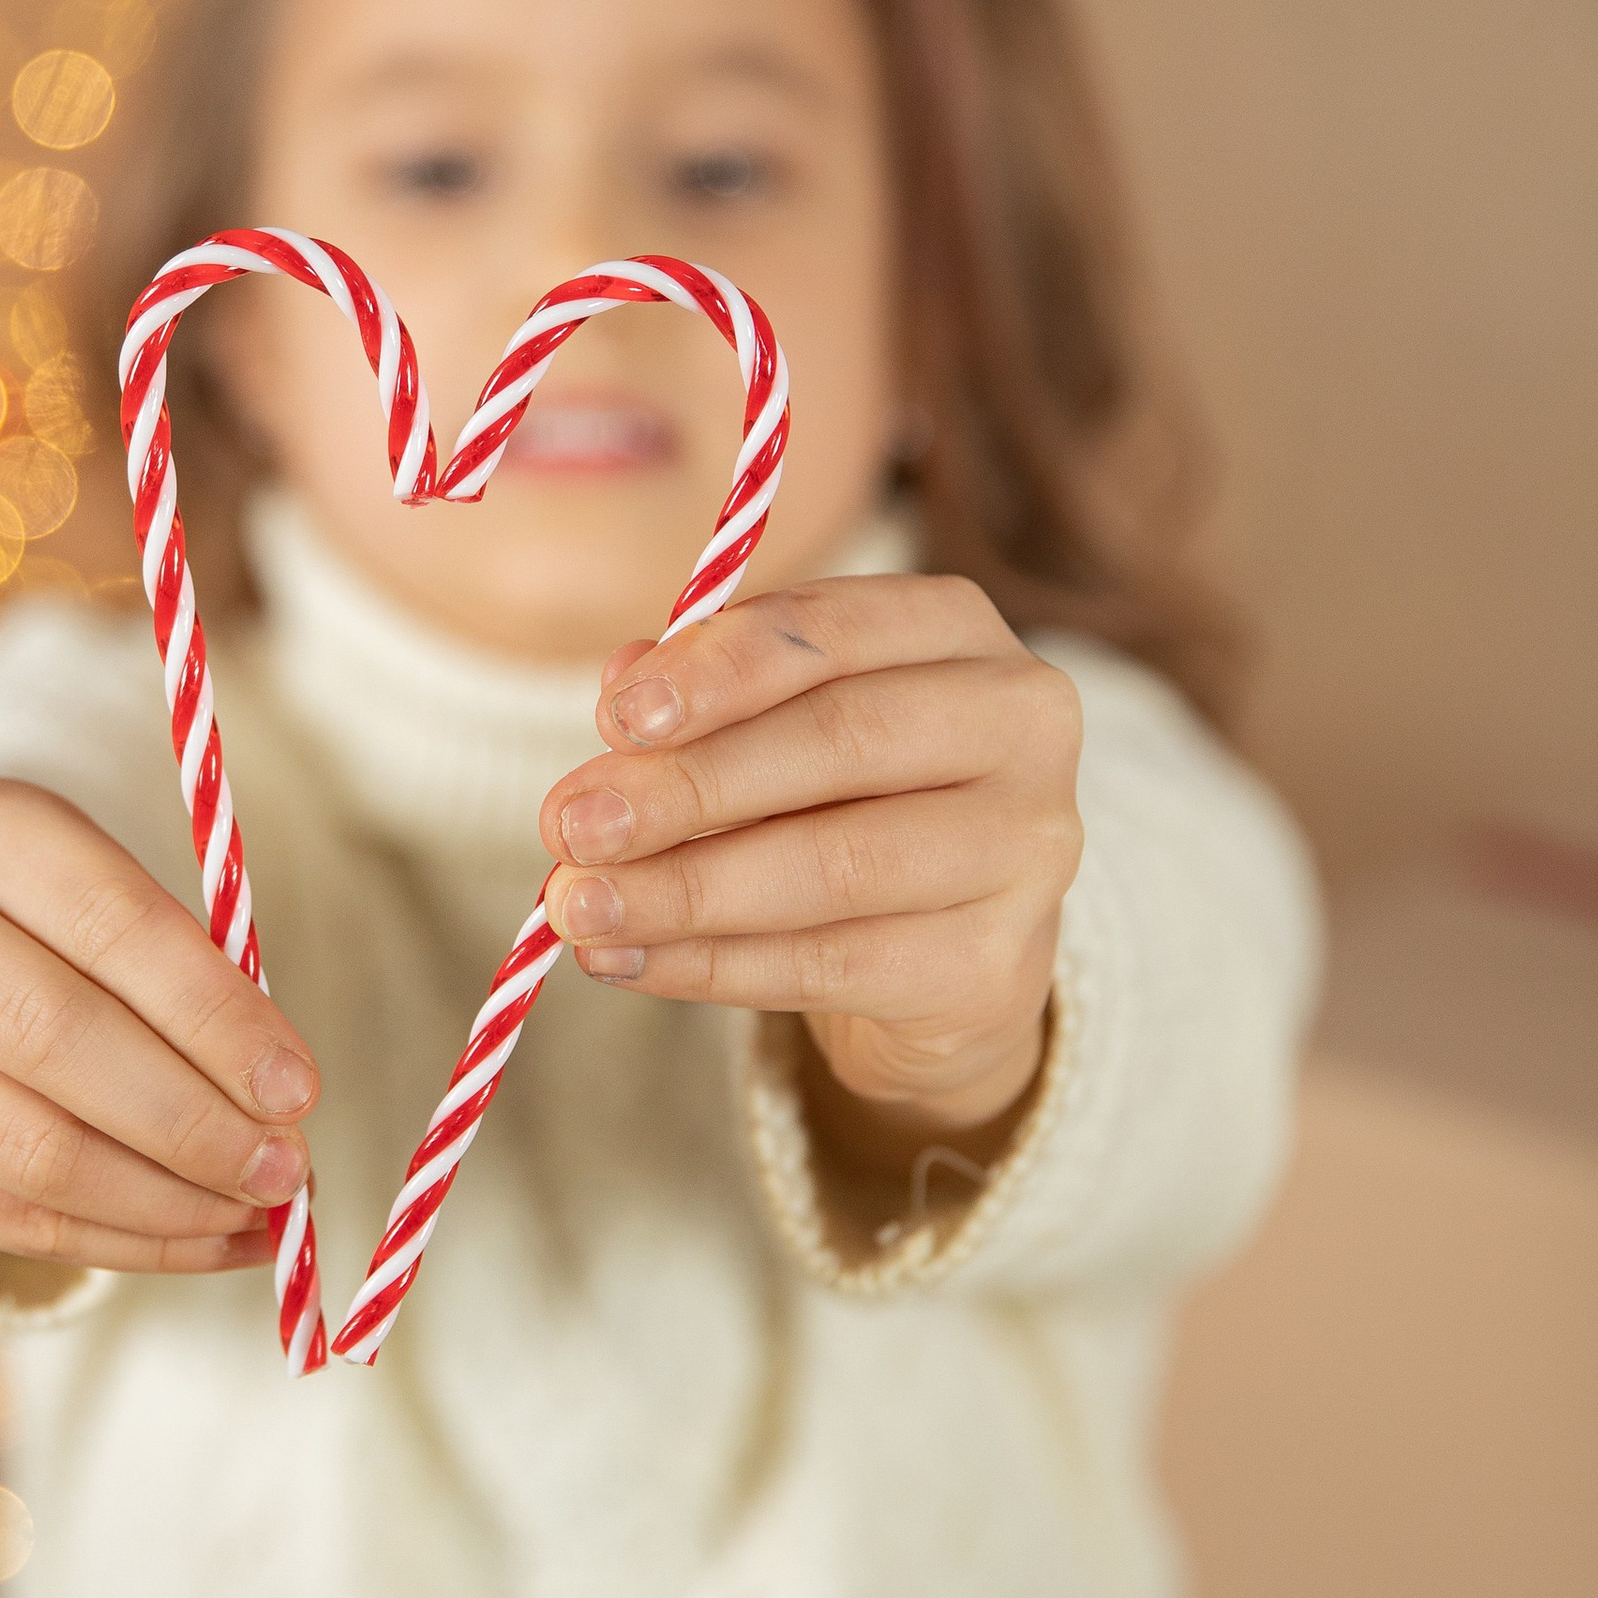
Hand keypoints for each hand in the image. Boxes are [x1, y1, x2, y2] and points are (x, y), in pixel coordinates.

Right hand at [0, 778, 320, 1271]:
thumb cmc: (30, 928)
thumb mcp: (96, 893)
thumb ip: (181, 970)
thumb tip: (278, 1098)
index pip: (108, 922)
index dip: (212, 1013)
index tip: (298, 1086)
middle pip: (52, 1037)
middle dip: (191, 1119)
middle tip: (286, 1168)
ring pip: (29, 1150)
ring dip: (167, 1199)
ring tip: (258, 1212)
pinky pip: (9, 1222)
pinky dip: (127, 1241)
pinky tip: (206, 1239)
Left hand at [537, 576, 1080, 1170]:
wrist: (943, 950)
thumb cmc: (839, 797)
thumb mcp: (769, 723)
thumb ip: (698, 695)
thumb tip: (618, 686)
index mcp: (955, 631)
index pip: (831, 631)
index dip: (719, 670)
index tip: (616, 718)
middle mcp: (1019, 725)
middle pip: (839, 742)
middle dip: (686, 788)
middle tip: (570, 825)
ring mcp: (1027, 849)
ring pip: (836, 866)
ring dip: (684, 891)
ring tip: (576, 907)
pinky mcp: (994, 965)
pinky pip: (832, 966)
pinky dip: (712, 966)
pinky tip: (628, 960)